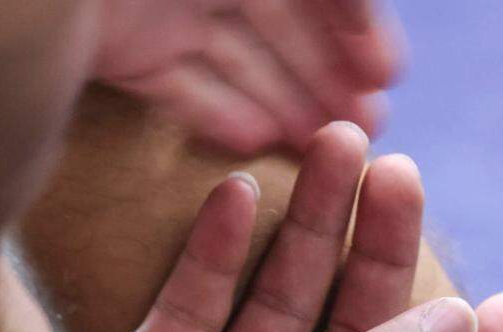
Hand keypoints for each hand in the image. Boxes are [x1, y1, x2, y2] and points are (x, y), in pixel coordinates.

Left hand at [96, 0, 404, 152]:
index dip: (352, 20)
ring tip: (326, 146)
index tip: (387, 74)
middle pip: (278, 24)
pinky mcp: (116, 49)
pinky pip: (177, 85)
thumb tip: (367, 6)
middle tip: (371, 128)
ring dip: (283, 101)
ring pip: (235, 60)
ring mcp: (156, 6)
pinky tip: (257, 143)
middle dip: (327, 71)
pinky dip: (216, 113)